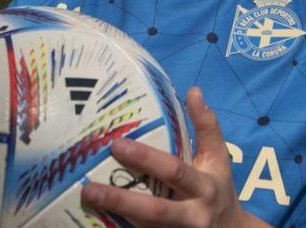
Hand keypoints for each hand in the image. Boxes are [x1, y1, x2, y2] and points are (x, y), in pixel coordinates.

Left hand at [79, 87, 269, 227]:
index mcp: (204, 187)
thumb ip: (206, 126)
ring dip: (115, 218)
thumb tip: (193, 91)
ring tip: (86, 203)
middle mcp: (192, 215)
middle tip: (89, 190)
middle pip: (155, 211)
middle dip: (121, 200)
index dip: (146, 159)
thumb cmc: (219, 189)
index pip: (174, 171)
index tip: (117, 144)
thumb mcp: (219, 158)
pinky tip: (94, 223)